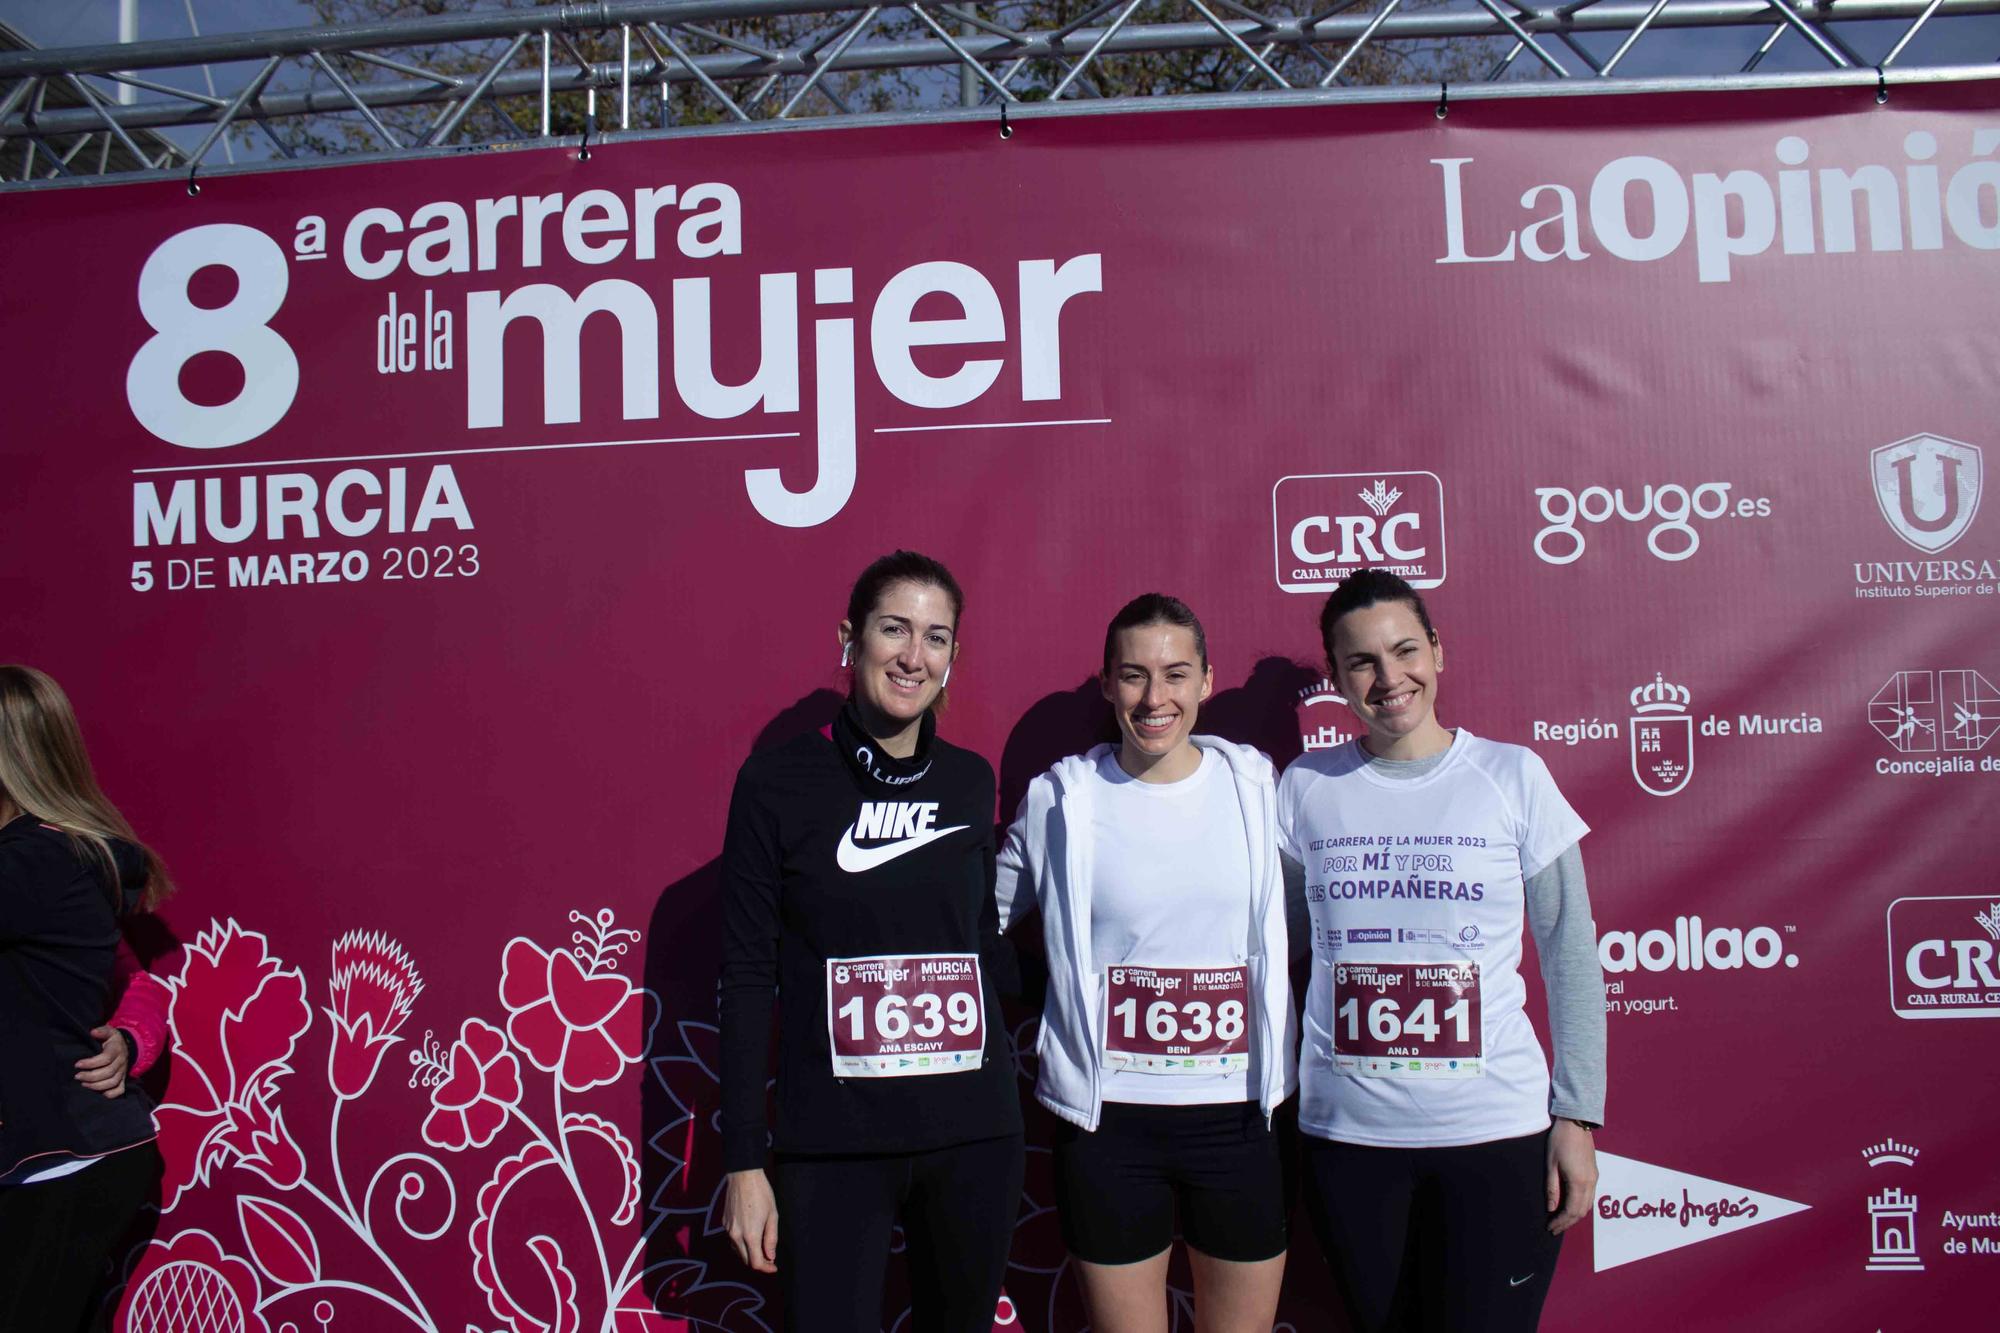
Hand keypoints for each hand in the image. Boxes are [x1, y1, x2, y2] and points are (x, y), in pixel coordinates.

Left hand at [75, 1026, 130, 1097]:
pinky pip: (120, 1089)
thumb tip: (93, 1032)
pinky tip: (100, 1094)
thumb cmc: (111, 1040)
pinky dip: (111, 1094)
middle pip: (108, 1072)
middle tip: (77, 1076)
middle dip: (91, 1076)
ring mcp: (123, 1071)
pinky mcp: (123, 1079)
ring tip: (83, 1084)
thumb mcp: (108, 1031)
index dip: (91, 1063)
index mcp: (117, 1049)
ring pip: (112, 1082)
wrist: (125, 1046)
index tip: (77, 1064)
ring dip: (96, 1086)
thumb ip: (101, 1031)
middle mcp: (122, 1061)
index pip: (106, 1058)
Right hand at [723, 1169, 778, 1272]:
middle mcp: (736, 1235)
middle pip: (745, 1260)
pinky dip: (742, 1244)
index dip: (766, 1268)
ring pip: (738, 1251)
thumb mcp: (773, 1215)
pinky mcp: (724, 1223)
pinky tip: (750, 1237)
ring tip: (761, 1247)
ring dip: (749, 1254)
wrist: (743, 1175)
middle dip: (758, 1262)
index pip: (755, 1263)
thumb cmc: (761, 1193)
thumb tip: (770, 1256)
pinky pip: (733, 1240)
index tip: (774, 1267)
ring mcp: (728, 1229)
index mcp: (750, 1235)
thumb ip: (771, 1238)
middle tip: (770, 1258)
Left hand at [1545, 1119, 1597, 1233]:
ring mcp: (1594, 1178)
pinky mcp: (1594, 1173)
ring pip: (1588, 1205)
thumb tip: (1551, 1208)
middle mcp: (1590, 1183)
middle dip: (1567, 1222)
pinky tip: (1571, 1206)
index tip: (1550, 1227)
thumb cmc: (1560, 1141)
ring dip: (1575, 1216)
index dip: (1560, 1222)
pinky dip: (1581, 1206)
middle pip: (1581, 1212)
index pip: (1570, 1211)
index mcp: (1579, 1182)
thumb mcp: (1550, 1164)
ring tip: (1561, 1220)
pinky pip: (1590, 1196)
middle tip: (1554, 1228)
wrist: (1576, 1123)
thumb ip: (1552, 1188)